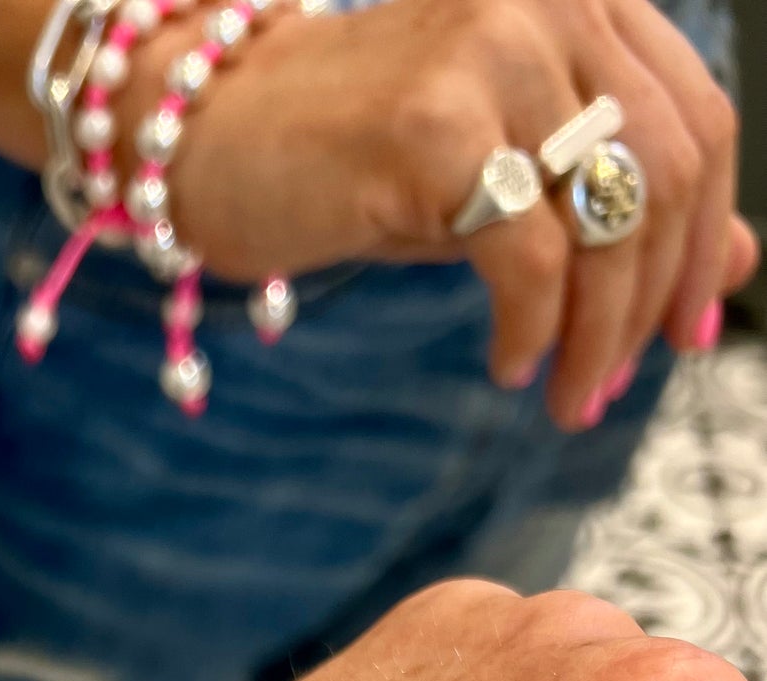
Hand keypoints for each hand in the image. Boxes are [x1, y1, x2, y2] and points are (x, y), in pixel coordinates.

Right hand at [143, 0, 758, 427]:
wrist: (209, 140)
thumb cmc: (353, 160)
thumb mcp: (507, 178)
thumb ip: (617, 204)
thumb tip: (740, 264)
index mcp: (581, 0)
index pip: (699, 122)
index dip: (706, 240)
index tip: (684, 336)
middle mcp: (548, 3)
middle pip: (663, 174)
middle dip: (651, 304)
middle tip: (610, 388)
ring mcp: (491, 50)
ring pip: (603, 221)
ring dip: (596, 336)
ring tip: (566, 399)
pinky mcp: (433, 123)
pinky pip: (527, 258)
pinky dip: (532, 333)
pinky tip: (508, 367)